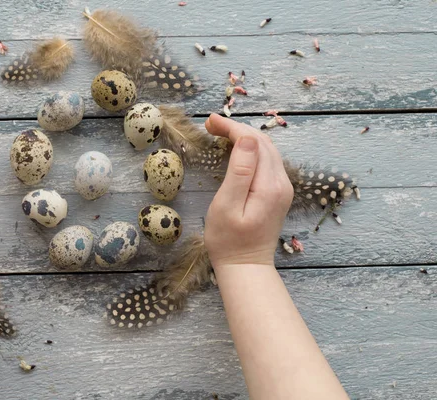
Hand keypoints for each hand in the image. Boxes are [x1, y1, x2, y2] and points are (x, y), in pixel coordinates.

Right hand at [203, 114, 293, 266]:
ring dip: (244, 138)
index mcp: (270, 185)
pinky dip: (250, 150)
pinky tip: (235, 149)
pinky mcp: (278, 193)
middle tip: (210, 125)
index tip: (209, 121)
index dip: (232, 128)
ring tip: (219, 132)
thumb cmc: (228, 240)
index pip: (254, 142)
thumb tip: (246, 139)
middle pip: (263, 143)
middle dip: (237, 129)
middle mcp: (282, 183)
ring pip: (266, 150)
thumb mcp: (227, 205)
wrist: (245, 267)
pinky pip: (267, 162)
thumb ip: (239, 171)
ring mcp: (283, 188)